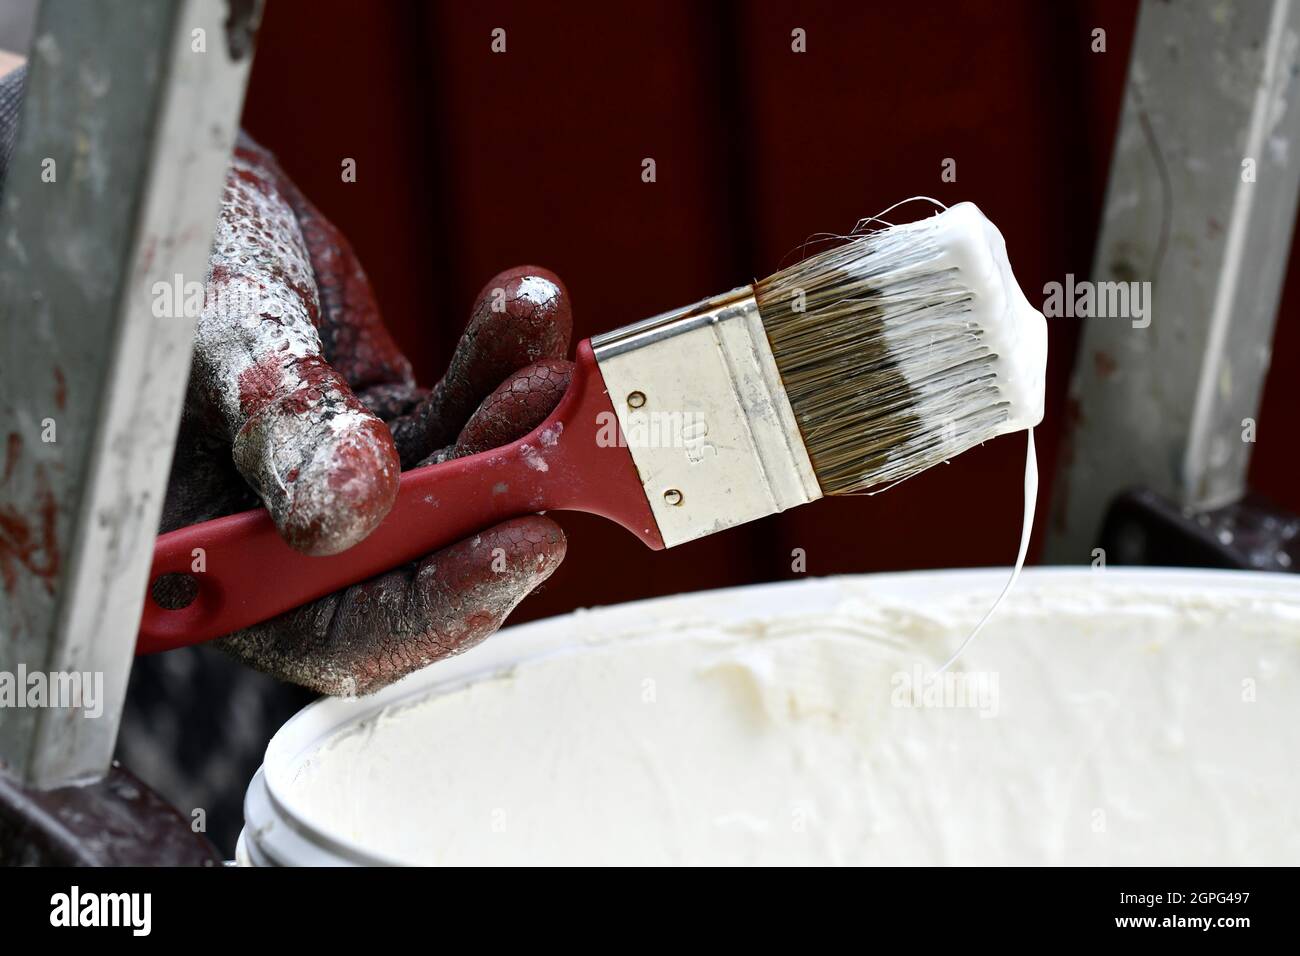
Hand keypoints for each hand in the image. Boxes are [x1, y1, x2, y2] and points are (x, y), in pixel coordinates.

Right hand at [160, 134, 569, 695]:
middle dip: (496, 491)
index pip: (334, 632)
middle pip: (419, 561)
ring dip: (512, 417)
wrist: (188, 181)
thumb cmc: (165, 253)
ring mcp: (344, 482)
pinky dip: (499, 367)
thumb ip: (283, 423)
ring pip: (458, 482)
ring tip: (542, 346)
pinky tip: (524, 313)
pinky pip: (461, 413)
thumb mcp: (214, 334)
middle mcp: (285, 536)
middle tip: (555, 425)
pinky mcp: (386, 426)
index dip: (435, 606)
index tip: (523, 545)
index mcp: (211, 557)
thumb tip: (350, 509)